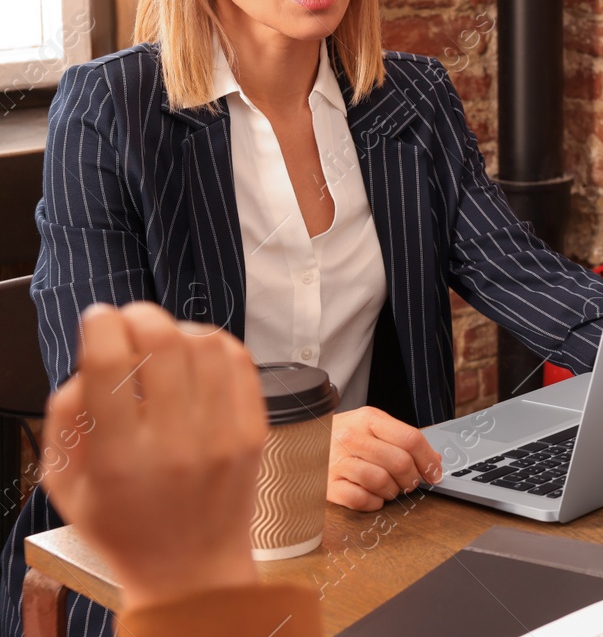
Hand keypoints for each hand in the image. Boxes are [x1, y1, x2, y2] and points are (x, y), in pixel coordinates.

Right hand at [40, 302, 265, 612]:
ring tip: (163, 340)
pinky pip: (241, 363)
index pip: (108, 367)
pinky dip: (217, 344)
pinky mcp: (254, 432)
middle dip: (140, 315)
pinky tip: (198, 354)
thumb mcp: (67, 486)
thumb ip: (66, 420)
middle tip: (129, 320)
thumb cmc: (124, 527)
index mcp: (119, 459)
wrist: (191, 568)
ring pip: (207, 344)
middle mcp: (174, 444)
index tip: (97, 318)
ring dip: (179, 327)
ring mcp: (222, 436)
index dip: (100, 326)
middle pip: (162, 344)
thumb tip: (88, 363)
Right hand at [326, 406, 441, 510]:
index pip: (411, 439)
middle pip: (399, 462)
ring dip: (393, 491)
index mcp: (368, 419)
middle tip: (411, 483)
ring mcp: (337, 462)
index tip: (435, 473)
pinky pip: (360, 499)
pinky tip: (373, 497)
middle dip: (412, 478)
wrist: (301, 441)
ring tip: (390, 489)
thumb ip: (402, 440)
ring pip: (381, 481)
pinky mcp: (326, 485)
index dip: (428, 460)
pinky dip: (373, 502)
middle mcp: (352, 438)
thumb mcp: (373, 427)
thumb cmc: (343, 435)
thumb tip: (434, 461)